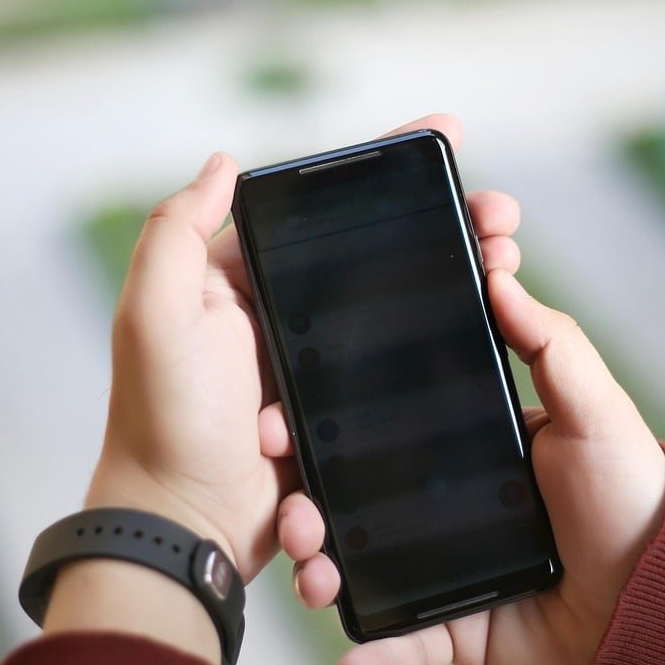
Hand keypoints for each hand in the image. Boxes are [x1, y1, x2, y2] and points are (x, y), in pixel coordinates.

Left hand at [84, 114, 528, 582]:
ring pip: (399, 309)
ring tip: (508, 261)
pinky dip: (443, 346)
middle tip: (500, 217)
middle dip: (443, 224)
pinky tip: (490, 324)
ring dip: (455, 278)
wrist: (186, 525)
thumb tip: (223, 162)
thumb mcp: (155, 314)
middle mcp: (281, 315)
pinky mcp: (341, 415)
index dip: (386, 172)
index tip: (446, 138)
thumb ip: (177, 233)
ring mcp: (315, 367)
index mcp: (241, 281)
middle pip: (378, 254)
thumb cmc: (164, 419)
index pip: (325, 210)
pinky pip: (399, 371)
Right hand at [276, 207, 664, 664]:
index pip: (375, 425)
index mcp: (461, 446)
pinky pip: (403, 641)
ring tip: (313, 575)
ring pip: (359, 567)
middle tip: (286, 503)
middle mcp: (437, 503)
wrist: (661, 600)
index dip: (323, 419)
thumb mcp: (595, 410)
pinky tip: (350, 661)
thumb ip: (551, 344)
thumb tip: (501, 274)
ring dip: (320, 572)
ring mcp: (441, 567)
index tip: (280, 415)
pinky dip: (376, 655)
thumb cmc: (634, 496)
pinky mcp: (453, 628)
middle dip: (301, 501)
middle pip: (348, 498)